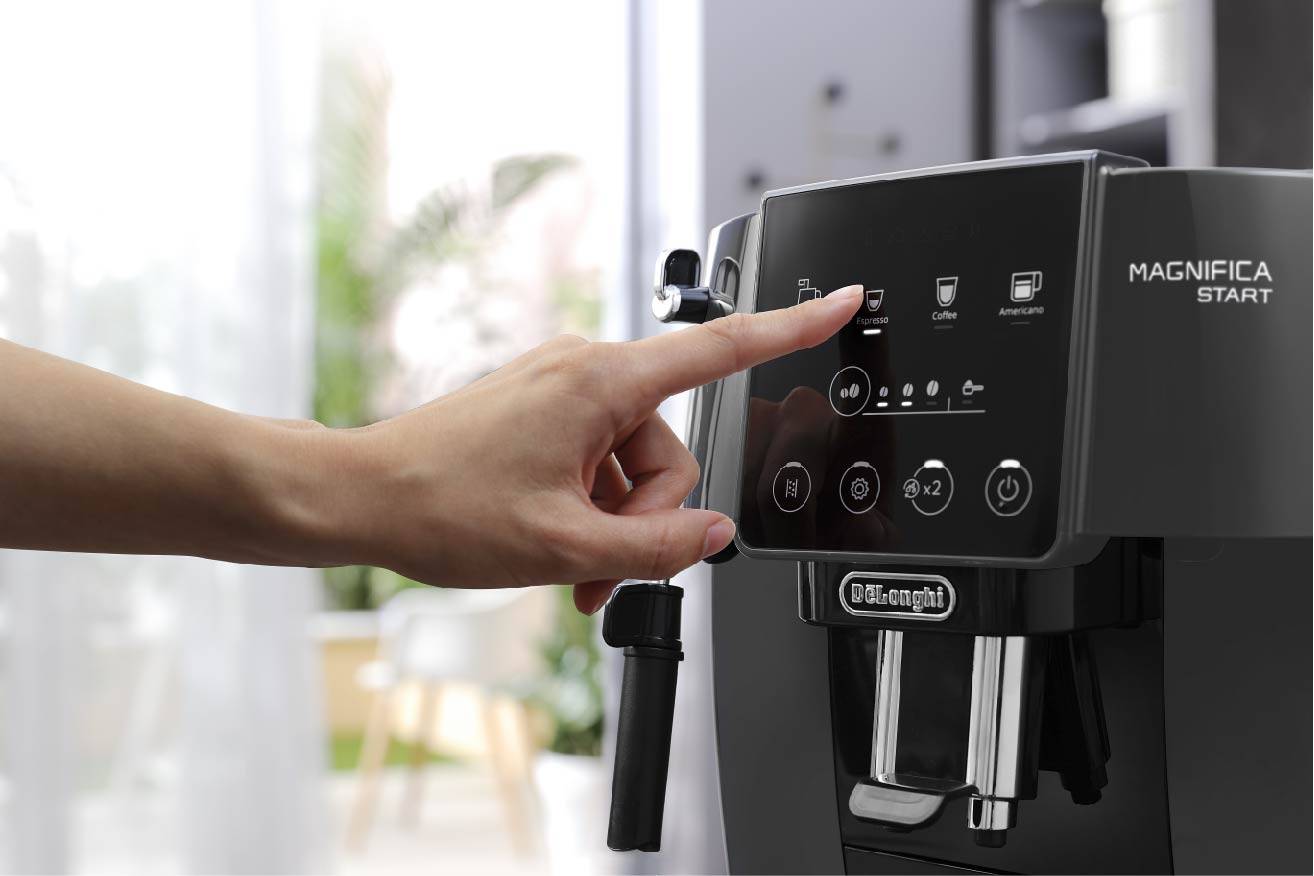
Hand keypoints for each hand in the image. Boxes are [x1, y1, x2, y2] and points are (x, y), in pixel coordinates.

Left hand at [324, 284, 862, 611]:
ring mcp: (560, 390)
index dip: (791, 327)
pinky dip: (590, 509)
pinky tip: (556, 548)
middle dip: (648, 517)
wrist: (360, 498)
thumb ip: (657, 547)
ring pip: (634, 465)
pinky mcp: (541, 410)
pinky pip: (597, 460)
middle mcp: (584, 371)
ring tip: (568, 568)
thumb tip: (714, 535)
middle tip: (601, 569)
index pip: (719, 349)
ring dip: (613, 525)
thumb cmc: (440, 504)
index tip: (841, 300)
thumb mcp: (564, 545)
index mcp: (600, 382)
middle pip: (670, 448)